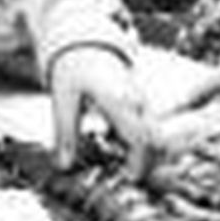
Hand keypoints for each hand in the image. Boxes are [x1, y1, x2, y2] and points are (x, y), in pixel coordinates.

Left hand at [47, 46, 154, 177]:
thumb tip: (63, 166)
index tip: (131, 178)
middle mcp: (136, 101)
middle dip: (148, 161)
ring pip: (155, 132)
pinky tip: (121, 149)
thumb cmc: (74, 67)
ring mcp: (141, 99)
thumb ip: (64, 134)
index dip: (141, 161)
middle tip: (131, 178)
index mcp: (119, 101)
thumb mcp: (63, 99)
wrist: (85, 42)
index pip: (142, 137)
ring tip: (126, 167)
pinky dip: (140, 142)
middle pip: (156, 138)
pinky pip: (148, 125)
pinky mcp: (139, 100)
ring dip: (145, 152)